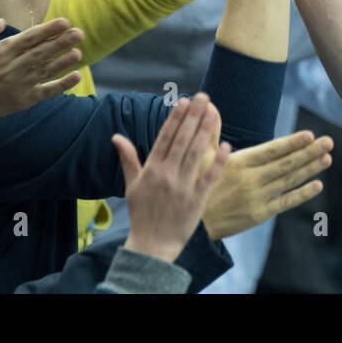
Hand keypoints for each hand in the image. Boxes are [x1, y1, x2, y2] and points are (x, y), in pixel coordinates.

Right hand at [0, 17, 84, 124]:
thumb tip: (1, 22)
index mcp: (2, 51)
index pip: (29, 38)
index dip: (48, 30)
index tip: (65, 21)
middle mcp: (13, 68)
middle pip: (41, 53)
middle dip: (61, 42)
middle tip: (80, 33)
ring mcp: (19, 85)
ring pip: (46, 71)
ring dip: (64, 62)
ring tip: (79, 52)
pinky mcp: (24, 100)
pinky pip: (46, 92)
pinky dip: (62, 85)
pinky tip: (77, 76)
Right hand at [114, 93, 230, 263]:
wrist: (151, 245)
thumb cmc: (142, 213)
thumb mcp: (131, 185)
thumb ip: (128, 158)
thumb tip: (116, 136)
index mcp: (151, 170)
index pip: (165, 138)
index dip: (175, 118)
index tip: (184, 101)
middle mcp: (166, 175)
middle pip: (182, 140)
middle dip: (193, 117)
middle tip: (203, 97)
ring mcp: (182, 187)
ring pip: (195, 154)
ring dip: (205, 131)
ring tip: (213, 112)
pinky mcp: (197, 199)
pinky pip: (209, 177)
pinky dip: (217, 161)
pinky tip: (225, 144)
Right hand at [202, 130, 332, 238]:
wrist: (194, 222)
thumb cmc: (197, 182)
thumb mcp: (201, 155)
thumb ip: (211, 130)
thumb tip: (209, 105)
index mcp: (239, 162)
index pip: (271, 150)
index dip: (292, 142)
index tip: (310, 135)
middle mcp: (251, 179)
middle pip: (285, 164)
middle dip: (309, 152)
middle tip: (329, 141)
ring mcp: (257, 197)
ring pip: (288, 181)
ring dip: (310, 169)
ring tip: (327, 158)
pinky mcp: (259, 214)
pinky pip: (285, 202)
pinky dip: (302, 194)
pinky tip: (317, 185)